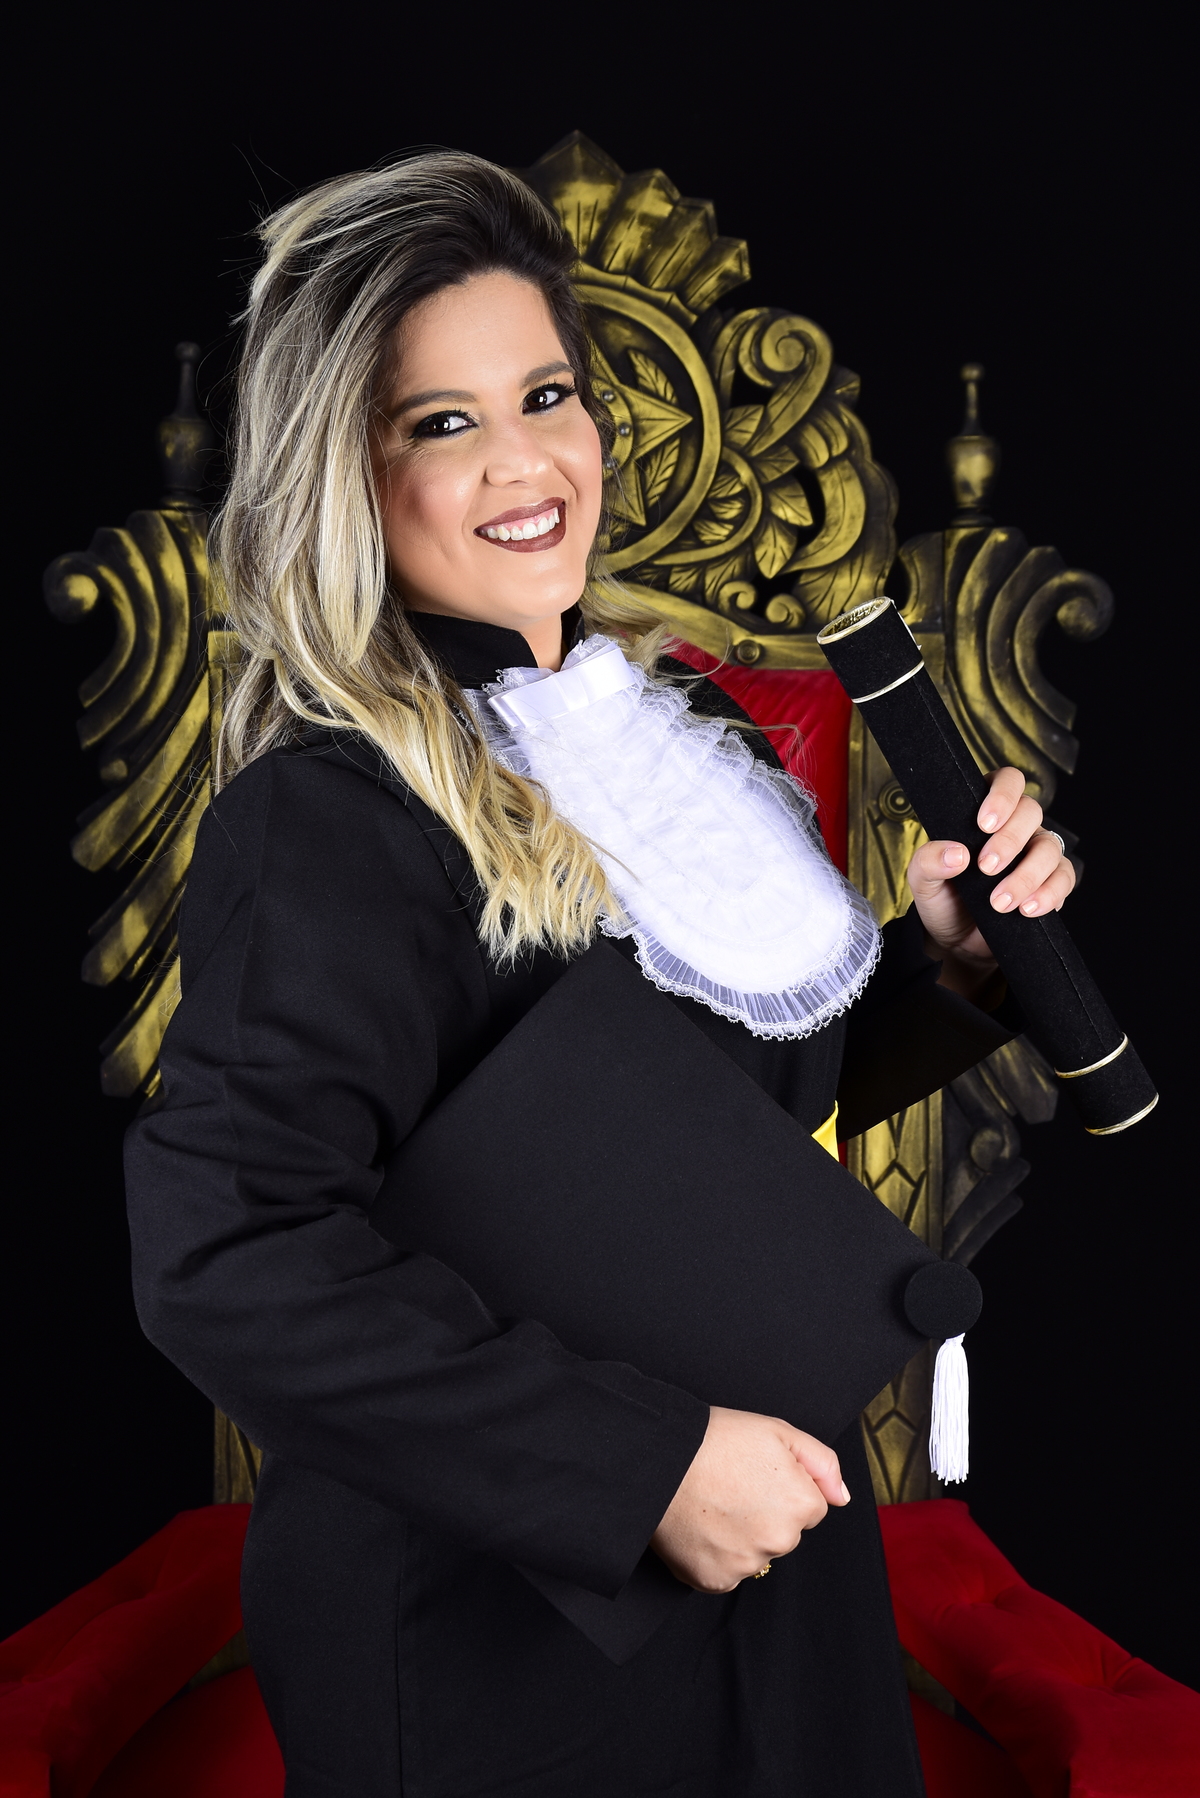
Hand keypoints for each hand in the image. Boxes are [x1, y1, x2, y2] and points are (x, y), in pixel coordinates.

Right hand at [649, 1407, 849, 1592]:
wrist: (658, 1460)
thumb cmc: (713, 1440)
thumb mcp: (777, 1431)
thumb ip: (821, 1463)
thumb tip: (841, 1497)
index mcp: (800, 1505)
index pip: (808, 1507)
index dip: (782, 1487)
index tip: (756, 1474)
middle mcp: (779, 1541)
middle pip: (784, 1534)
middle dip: (765, 1514)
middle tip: (732, 1486)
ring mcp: (746, 1564)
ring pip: (755, 1554)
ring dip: (741, 1537)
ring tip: (713, 1504)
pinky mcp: (715, 1580)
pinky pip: (727, 1572)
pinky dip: (716, 1554)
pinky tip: (701, 1526)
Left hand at [906, 766, 1075, 998]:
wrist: (957, 941)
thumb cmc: (943, 899)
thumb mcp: (923, 881)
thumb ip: (929, 862)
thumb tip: (957, 854)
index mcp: (985, 812)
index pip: (1007, 781)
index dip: (1002, 796)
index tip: (984, 824)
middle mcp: (1016, 827)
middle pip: (1031, 811)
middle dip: (1010, 840)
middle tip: (986, 868)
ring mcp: (1037, 853)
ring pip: (1050, 847)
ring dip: (1026, 875)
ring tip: (999, 903)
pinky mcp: (1052, 882)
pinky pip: (1064, 878)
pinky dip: (1048, 893)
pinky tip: (1027, 910)